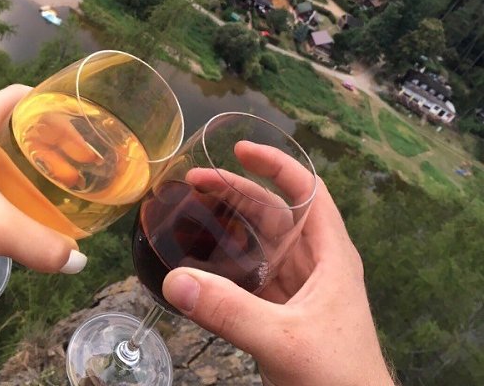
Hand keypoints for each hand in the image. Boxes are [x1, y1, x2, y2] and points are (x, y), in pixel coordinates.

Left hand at [0, 85, 86, 280]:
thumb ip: (39, 243)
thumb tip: (77, 262)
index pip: (20, 95)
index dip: (51, 102)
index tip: (78, 122)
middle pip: (12, 126)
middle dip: (45, 141)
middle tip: (73, 161)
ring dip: (25, 167)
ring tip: (52, 187)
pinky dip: (4, 187)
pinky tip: (17, 210)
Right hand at [162, 144, 394, 385]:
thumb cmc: (338, 376)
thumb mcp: (284, 340)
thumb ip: (230, 312)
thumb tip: (175, 280)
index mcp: (329, 252)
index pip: (307, 190)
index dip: (277, 163)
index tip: (239, 150)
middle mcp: (313, 261)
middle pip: (275, 210)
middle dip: (237, 191)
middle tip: (195, 180)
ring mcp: (296, 285)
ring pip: (260, 240)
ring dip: (229, 223)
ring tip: (191, 211)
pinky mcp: (280, 308)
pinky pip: (250, 272)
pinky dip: (226, 260)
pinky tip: (200, 258)